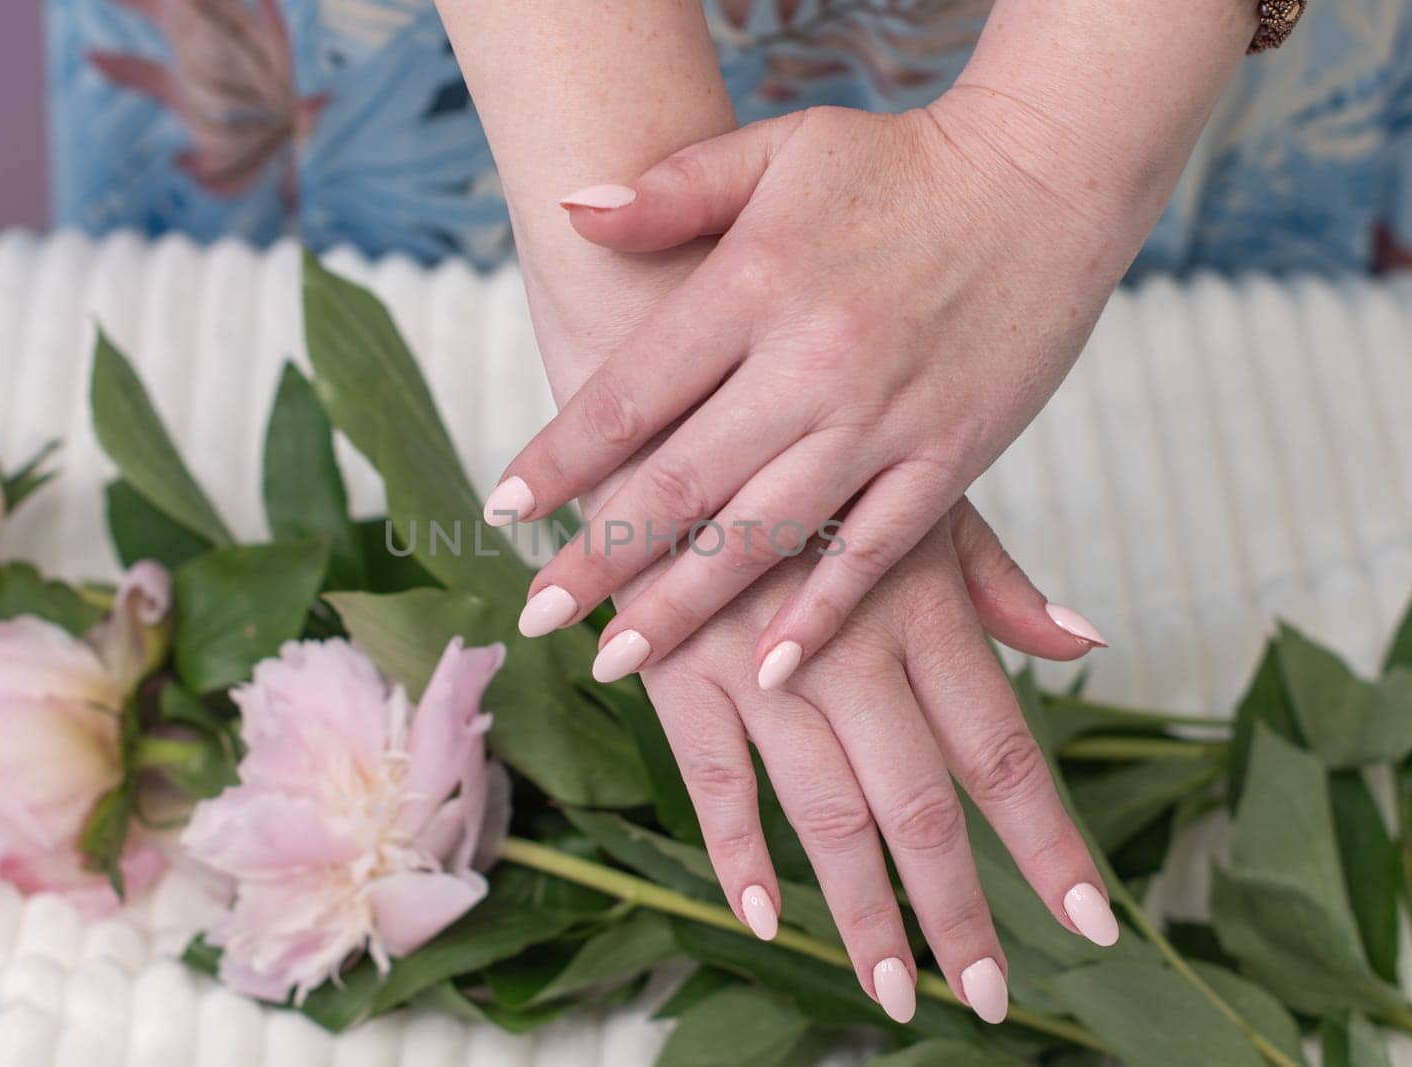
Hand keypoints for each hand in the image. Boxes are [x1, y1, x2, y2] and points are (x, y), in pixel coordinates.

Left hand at [487, 94, 1135, 685]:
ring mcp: (883, 417)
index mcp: (753, 285)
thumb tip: (569, 208)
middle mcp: (809, 362)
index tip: (503, 510)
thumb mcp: (776, 151)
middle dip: (599, 558)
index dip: (560, 458)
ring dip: (685, 606)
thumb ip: (671, 187)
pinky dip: (822, 614)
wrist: (1049, 173)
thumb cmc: (899, 161)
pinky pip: (876, 553)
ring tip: (618, 658)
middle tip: (536, 616)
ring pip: (764, 535)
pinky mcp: (951, 455)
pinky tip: (772, 671)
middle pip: (681, 482)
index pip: (630, 392)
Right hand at [638, 498, 1117, 1022]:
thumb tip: (1086, 639)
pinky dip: (738, 854)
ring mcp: (754, 662)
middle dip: (959, 912)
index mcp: (917, 602)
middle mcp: (847, 644)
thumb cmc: (805, 450)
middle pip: (919, 805)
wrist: (668, 396)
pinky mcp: (674, 668)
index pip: (999, 747)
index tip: (1089, 924)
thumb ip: (994, 578)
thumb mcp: (909, 492)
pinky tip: (765, 919)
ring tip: (895, 991)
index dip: (1046, 842)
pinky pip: (712, 782)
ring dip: (861, 913)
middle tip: (993, 1000)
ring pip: (823, 814)